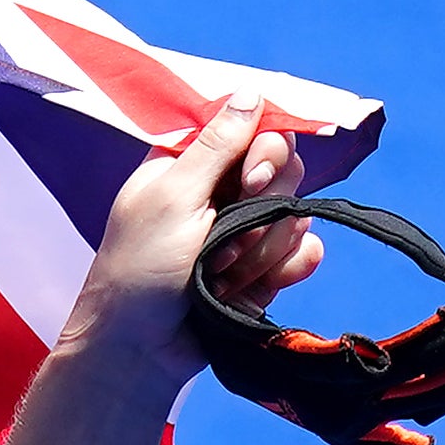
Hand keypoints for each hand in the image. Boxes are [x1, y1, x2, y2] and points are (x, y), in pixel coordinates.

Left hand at [60, 97, 325, 384]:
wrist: (140, 350)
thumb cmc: (138, 270)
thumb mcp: (171, 197)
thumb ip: (216, 146)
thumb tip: (251, 94)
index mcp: (190, 164)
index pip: (253, 127)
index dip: (264, 148)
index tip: (249, 177)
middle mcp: (221, 191)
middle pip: (284, 166)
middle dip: (262, 204)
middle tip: (225, 236)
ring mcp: (246, 229)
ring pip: (296, 210)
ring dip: (260, 247)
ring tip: (218, 272)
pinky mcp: (265, 267)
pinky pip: (306, 250)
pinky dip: (283, 269)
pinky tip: (249, 287)